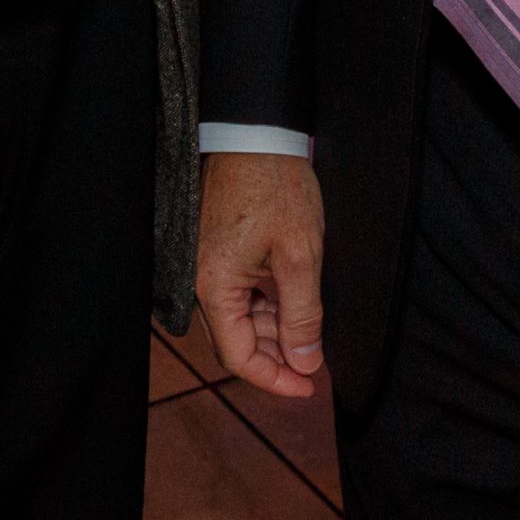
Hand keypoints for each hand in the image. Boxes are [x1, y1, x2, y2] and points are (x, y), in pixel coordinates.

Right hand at [198, 151, 326, 399]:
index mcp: (215, 286)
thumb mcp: (300, 254)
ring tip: (311, 328)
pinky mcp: (218, 251)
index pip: (239, 357)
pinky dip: (267, 304)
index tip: (309, 386)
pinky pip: (240, 292)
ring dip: (275, 329)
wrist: (257, 133)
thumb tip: (304, 362)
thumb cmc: (277, 187)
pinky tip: (295, 302)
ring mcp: (208, 265)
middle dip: (278, 355)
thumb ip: (302, 314)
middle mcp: (202, 281)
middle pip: (238, 340)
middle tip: (316, 359)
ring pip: (241, 318)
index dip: (275, 379)